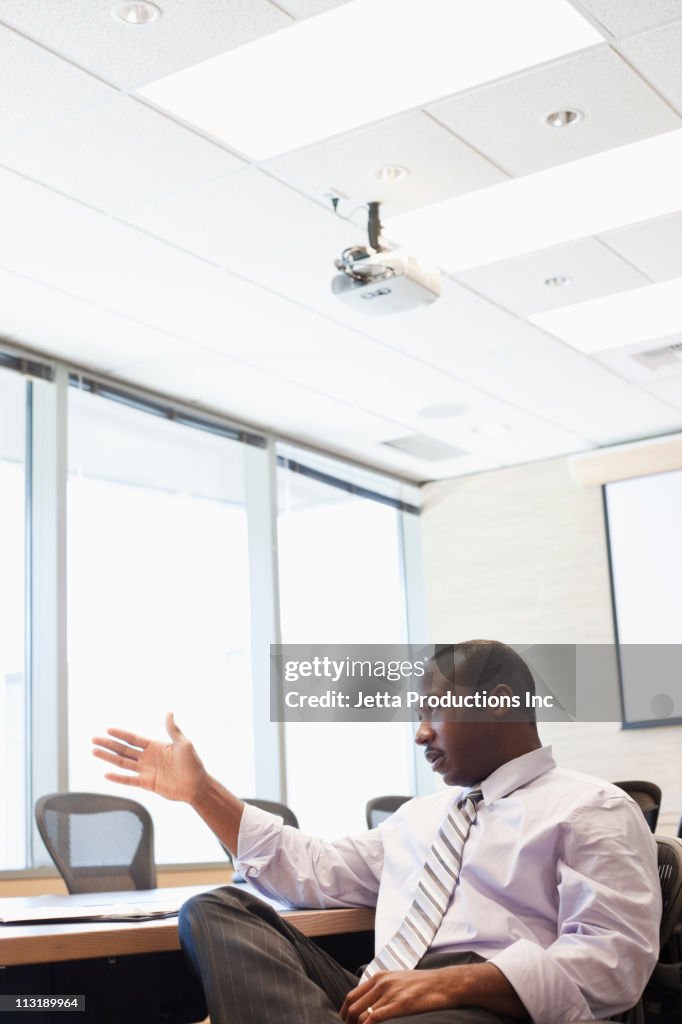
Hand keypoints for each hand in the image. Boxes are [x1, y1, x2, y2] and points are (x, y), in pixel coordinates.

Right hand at [92, 712, 206, 803]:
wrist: (196, 785)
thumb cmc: (193, 763)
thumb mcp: (184, 743)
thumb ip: (173, 730)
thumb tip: (169, 713)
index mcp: (155, 746)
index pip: (133, 739)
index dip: (120, 734)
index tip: (107, 729)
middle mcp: (148, 757)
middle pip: (124, 749)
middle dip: (108, 744)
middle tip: (94, 739)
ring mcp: (146, 770)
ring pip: (122, 763)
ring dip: (108, 758)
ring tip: (94, 752)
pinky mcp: (147, 783)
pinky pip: (129, 780)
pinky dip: (118, 778)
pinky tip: (106, 774)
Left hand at [340, 970, 454, 1023]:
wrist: (443, 983)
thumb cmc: (421, 984)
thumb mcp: (397, 979)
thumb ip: (381, 988)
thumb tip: (367, 1003)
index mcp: (379, 977)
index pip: (351, 995)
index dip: (343, 1012)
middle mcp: (381, 983)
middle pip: (352, 1006)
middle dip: (347, 1023)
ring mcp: (390, 993)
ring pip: (361, 1014)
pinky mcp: (400, 1004)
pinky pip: (375, 1018)